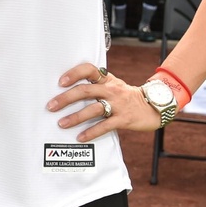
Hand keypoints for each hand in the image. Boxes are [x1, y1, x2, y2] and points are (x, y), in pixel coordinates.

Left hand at [47, 63, 161, 141]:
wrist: (154, 106)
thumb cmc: (126, 96)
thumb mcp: (113, 85)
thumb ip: (95, 86)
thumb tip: (67, 91)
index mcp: (107, 79)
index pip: (89, 70)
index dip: (74, 74)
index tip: (60, 82)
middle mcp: (111, 89)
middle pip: (85, 91)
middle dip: (65, 98)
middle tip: (51, 106)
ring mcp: (118, 104)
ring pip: (93, 109)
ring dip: (75, 117)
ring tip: (61, 123)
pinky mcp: (124, 119)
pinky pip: (105, 126)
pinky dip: (91, 132)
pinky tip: (81, 137)